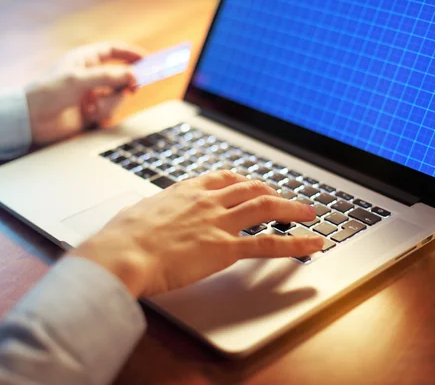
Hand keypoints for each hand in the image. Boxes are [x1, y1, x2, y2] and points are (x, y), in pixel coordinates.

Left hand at [25, 41, 144, 144]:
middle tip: (133, 88)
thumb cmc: (49, 93)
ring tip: (94, 108)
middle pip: (121, 76)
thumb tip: (133, 76)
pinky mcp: (93, 112)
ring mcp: (93, 94)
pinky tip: (89, 115)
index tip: (147, 60)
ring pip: (118, 96)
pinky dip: (104, 113)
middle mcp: (91, 76)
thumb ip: (109, 76)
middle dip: (126, 84)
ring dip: (111, 103)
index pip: (113, 51)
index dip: (131, 54)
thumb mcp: (80, 80)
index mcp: (85, 60)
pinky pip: (111, 111)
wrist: (32, 121)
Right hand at [71, 171, 324, 297]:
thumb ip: (150, 212)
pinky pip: (268, 244)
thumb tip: (143, 214)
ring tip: (310, 213)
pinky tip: (313, 244)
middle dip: (272, 193)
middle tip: (286, 200)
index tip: (252, 185)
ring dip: (292, 209)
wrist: (122, 254)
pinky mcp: (225, 249)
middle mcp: (208, 201)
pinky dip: (295, 243)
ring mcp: (219, 223)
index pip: (223, 179)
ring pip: (266, 208)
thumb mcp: (136, 214)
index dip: (244, 182)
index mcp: (186, 191)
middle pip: (251, 189)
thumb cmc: (121, 238)